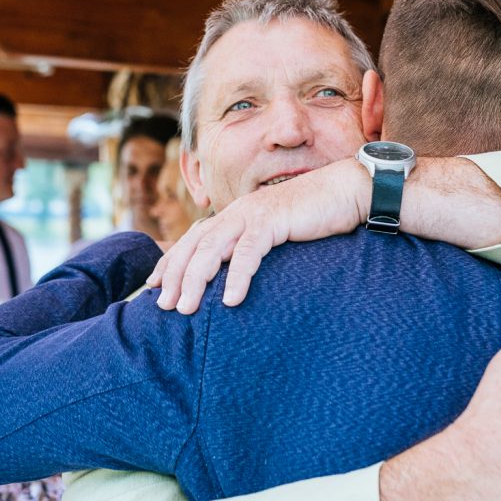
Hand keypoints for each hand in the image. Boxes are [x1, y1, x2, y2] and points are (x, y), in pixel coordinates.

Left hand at [147, 159, 367, 312]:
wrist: (346, 192)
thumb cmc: (315, 217)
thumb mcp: (277, 234)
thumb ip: (255, 247)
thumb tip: (238, 275)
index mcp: (236, 214)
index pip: (193, 238)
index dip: (171, 261)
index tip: (154, 286)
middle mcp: (238, 211)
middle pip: (195, 245)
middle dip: (175, 276)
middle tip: (163, 306)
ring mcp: (254, 214)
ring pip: (213, 248)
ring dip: (196, 280)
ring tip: (186, 308)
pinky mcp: (273, 220)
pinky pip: (249, 252)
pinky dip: (237, 276)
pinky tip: (230, 300)